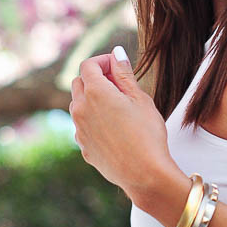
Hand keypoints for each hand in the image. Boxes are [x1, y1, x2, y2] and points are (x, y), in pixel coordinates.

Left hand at [69, 46, 175, 198]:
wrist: (144, 173)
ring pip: (78, 105)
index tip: (117, 65)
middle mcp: (80, 110)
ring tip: (118, 107)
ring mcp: (79, 130)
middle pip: (79, 83)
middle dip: (96, 78)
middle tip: (119, 84)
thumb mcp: (139, 98)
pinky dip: (94, 119)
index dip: (103, 61)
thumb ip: (124, 73)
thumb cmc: (147, 133)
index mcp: (95, 93)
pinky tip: (115, 128)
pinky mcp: (83, 147)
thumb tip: (116, 53)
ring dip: (93, 99)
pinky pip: (83, 125)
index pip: (88, 66)